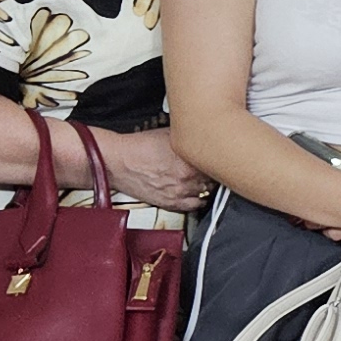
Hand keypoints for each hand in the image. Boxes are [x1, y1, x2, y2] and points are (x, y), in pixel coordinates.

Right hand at [90, 127, 211, 212]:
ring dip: (208, 185)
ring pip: (207, 192)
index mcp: (189, 159)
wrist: (117, 162)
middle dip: (216, 170)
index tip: (222, 153)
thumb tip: (206, 136)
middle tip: (216, 165)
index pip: (219, 160)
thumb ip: (191, 139)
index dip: (221, 156)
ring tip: (206, 177)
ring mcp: (179, 193)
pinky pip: (195, 206)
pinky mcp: (171, 203)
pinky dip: (199, 199)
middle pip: (215, 178)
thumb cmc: (139, 147)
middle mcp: (186, 178)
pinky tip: (199, 191)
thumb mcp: (170, 134)